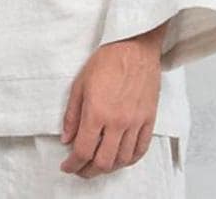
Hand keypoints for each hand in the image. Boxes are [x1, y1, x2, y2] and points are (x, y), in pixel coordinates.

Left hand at [59, 22, 166, 178]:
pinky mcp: (149, 119)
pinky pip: (141, 149)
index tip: (67, 166)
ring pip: (122, 160)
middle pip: (103, 162)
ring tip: (98, 165)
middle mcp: (117, 122)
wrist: (134, 45)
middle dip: (88, 171)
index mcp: (97, 112)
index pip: (83, 150)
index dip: (73, 164)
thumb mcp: (80, 83)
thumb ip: (72, 114)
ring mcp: (135, 122)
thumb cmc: (107, 59)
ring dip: (108, 168)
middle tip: (80, 169)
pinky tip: (121, 159)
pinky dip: (129, 160)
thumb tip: (66, 138)